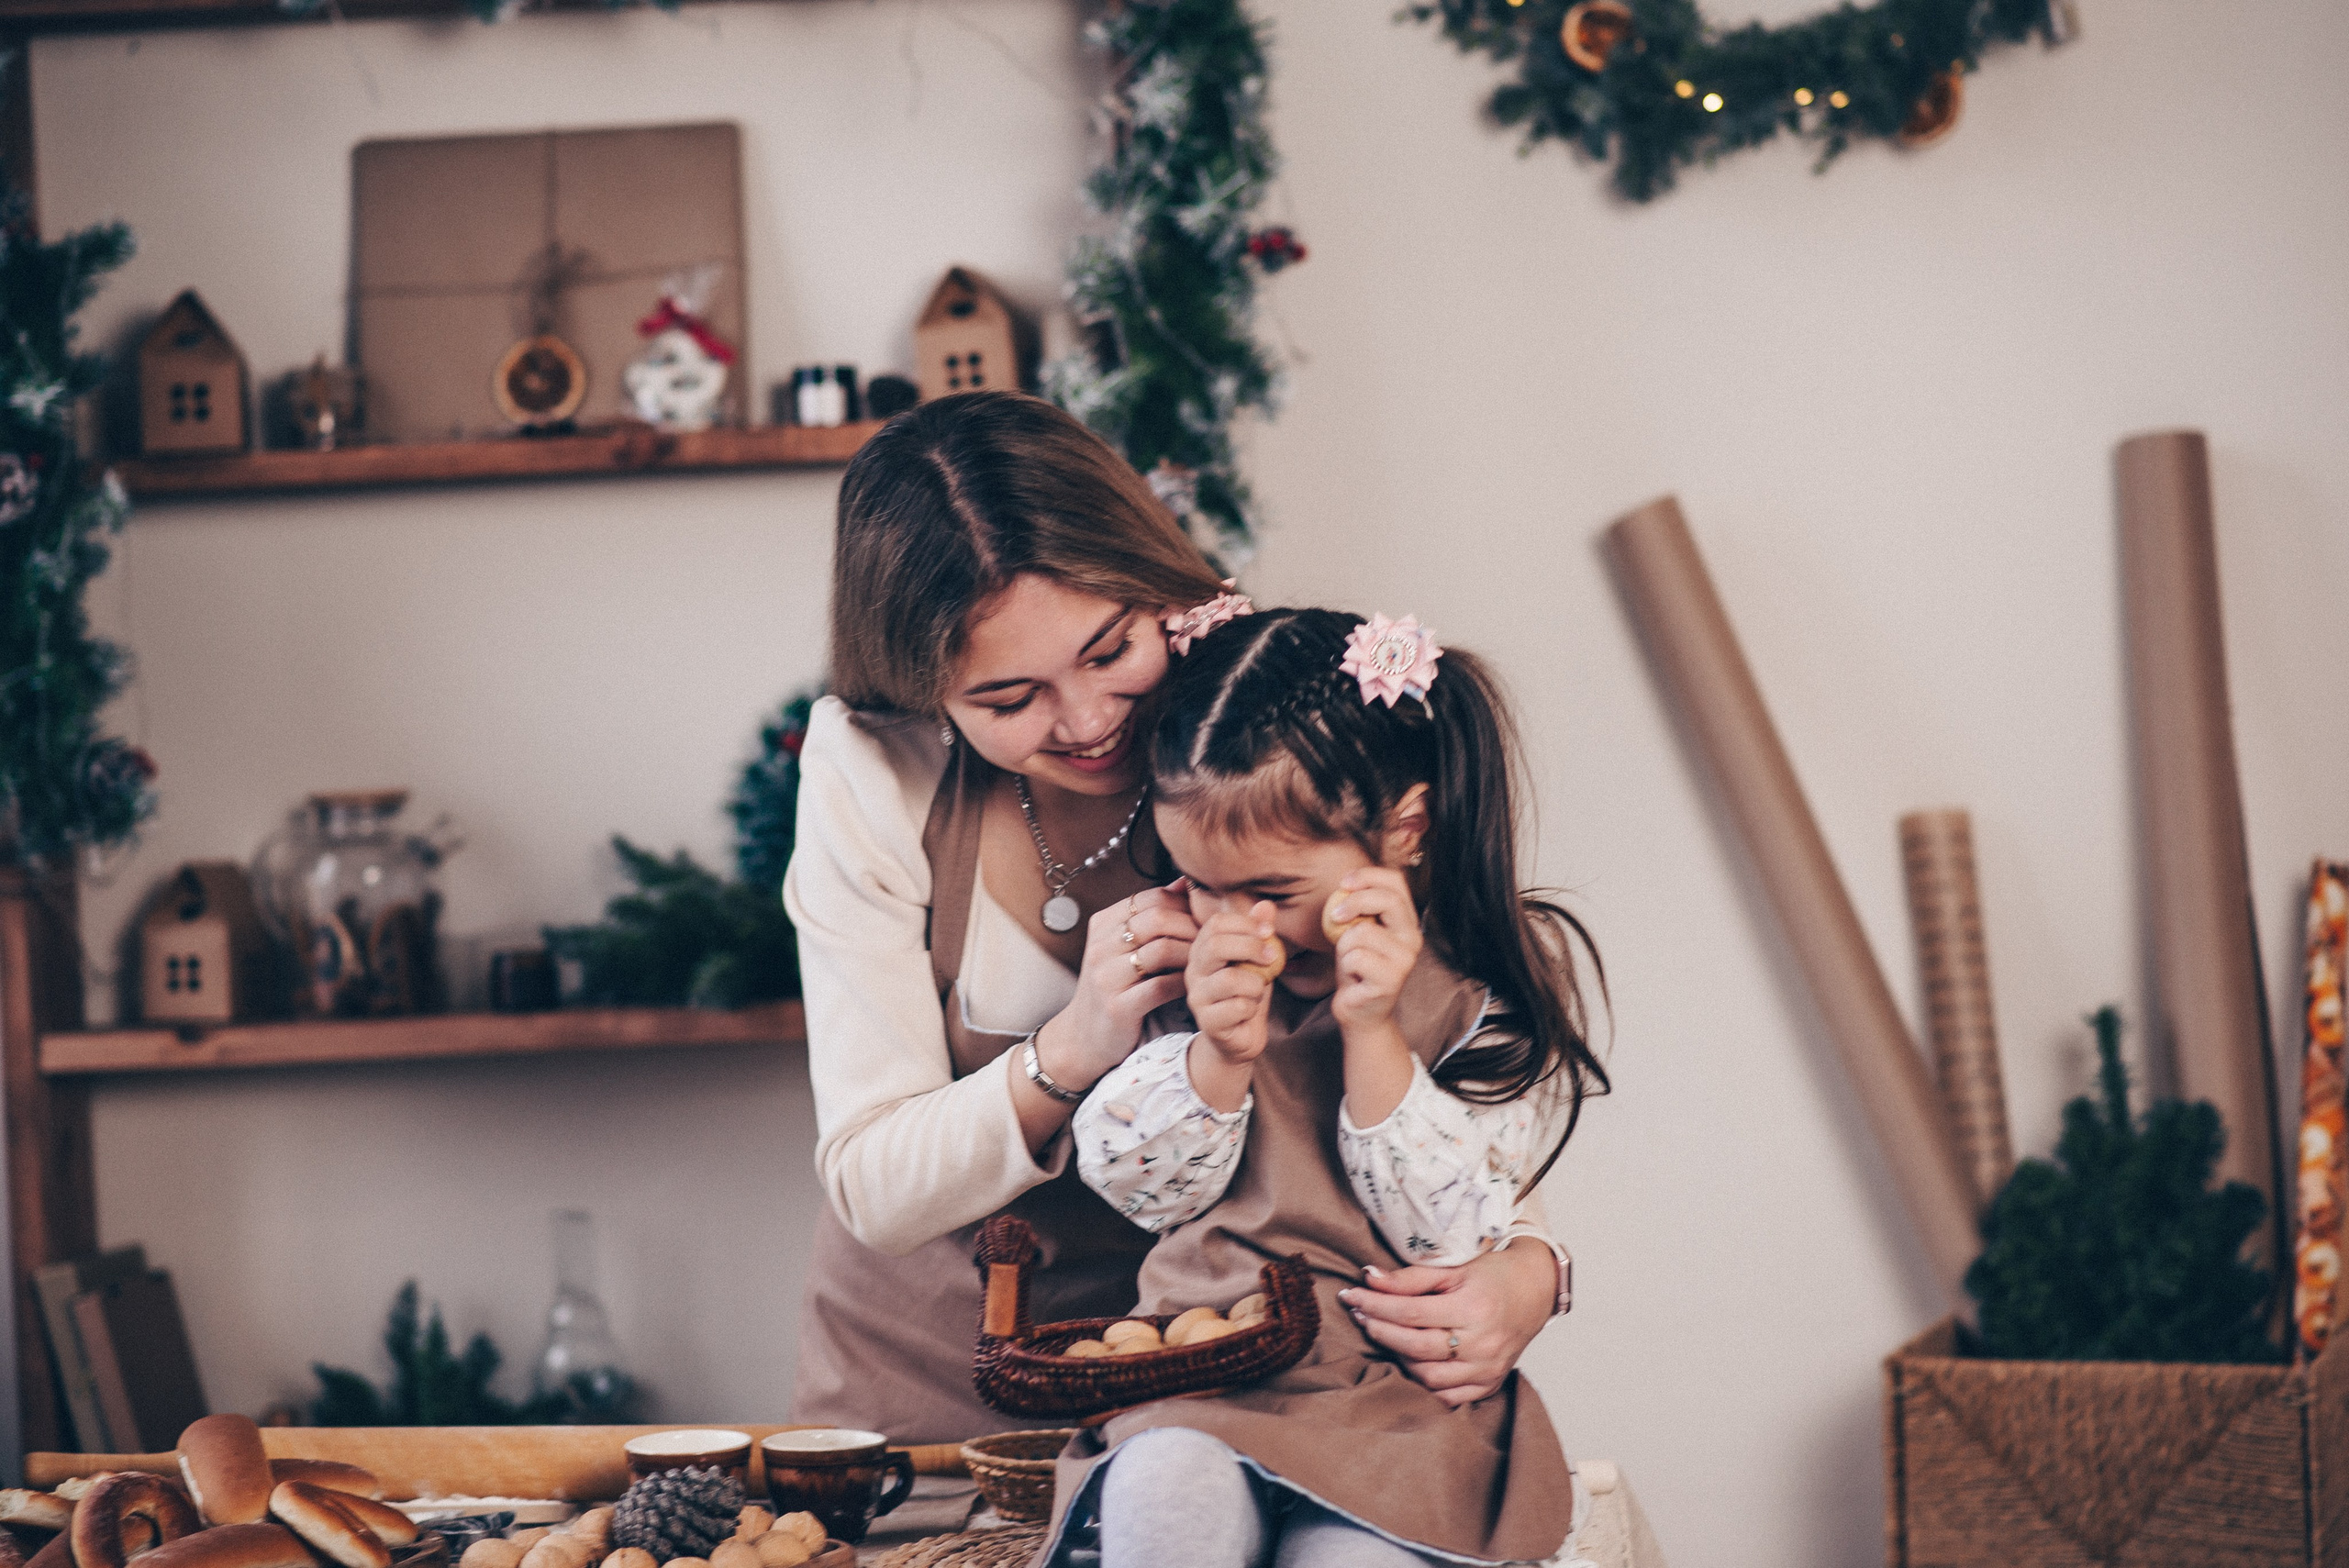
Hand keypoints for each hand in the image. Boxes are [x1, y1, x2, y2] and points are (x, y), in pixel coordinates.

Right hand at [1052, 883, 1196, 1082]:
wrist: (1081, 1037)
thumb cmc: (1112, 987)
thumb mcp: (1122, 947)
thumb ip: (1151, 916)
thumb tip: (1184, 882)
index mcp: (1103, 924)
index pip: (1152, 898)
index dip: (1184, 906)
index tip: (1203, 921)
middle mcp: (1101, 946)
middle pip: (1158, 919)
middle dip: (1192, 927)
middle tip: (1213, 942)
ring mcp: (1106, 976)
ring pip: (1162, 949)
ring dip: (1192, 955)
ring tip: (1208, 964)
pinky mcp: (1118, 1006)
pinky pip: (1161, 986)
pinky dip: (1184, 984)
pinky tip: (1193, 987)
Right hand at [1186, 900, 1281, 1068]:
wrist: (1240, 1037)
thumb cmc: (1247, 993)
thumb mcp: (1257, 960)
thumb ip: (1259, 933)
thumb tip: (1266, 905)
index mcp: (1203, 950)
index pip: (1216, 923)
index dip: (1245, 923)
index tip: (1268, 932)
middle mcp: (1194, 971)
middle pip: (1215, 945)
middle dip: (1251, 947)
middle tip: (1272, 957)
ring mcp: (1197, 997)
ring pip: (1230, 979)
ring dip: (1255, 984)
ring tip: (1257, 991)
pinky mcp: (1208, 1022)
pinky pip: (1238, 1007)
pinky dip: (1252, 1007)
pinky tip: (1249, 1011)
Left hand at [1326, 868, 1422, 1034]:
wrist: (1361, 1012)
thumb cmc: (1358, 969)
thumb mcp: (1359, 932)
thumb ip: (1360, 910)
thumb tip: (1345, 886)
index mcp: (1407, 922)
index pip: (1396, 882)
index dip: (1368, 875)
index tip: (1344, 882)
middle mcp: (1413, 938)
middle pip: (1388, 900)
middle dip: (1355, 901)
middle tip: (1335, 915)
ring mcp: (1404, 960)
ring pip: (1363, 932)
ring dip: (1344, 945)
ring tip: (1350, 960)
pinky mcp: (1391, 980)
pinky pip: (1356, 957)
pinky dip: (1345, 965)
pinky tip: (1354, 977)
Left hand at [1336, 1240, 1557, 1406]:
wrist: (1536, 1291)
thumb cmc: (1493, 1276)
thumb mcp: (1454, 1268)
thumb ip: (1410, 1277)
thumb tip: (1369, 1278)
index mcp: (1474, 1308)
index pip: (1411, 1312)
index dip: (1376, 1305)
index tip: (1351, 1296)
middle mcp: (1482, 1344)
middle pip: (1415, 1346)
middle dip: (1379, 1331)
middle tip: (1359, 1315)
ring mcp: (1487, 1369)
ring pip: (1427, 1376)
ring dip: (1398, 1358)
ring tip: (1383, 1335)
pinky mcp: (1489, 1384)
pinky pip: (1447, 1397)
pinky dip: (1423, 1384)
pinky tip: (1408, 1363)